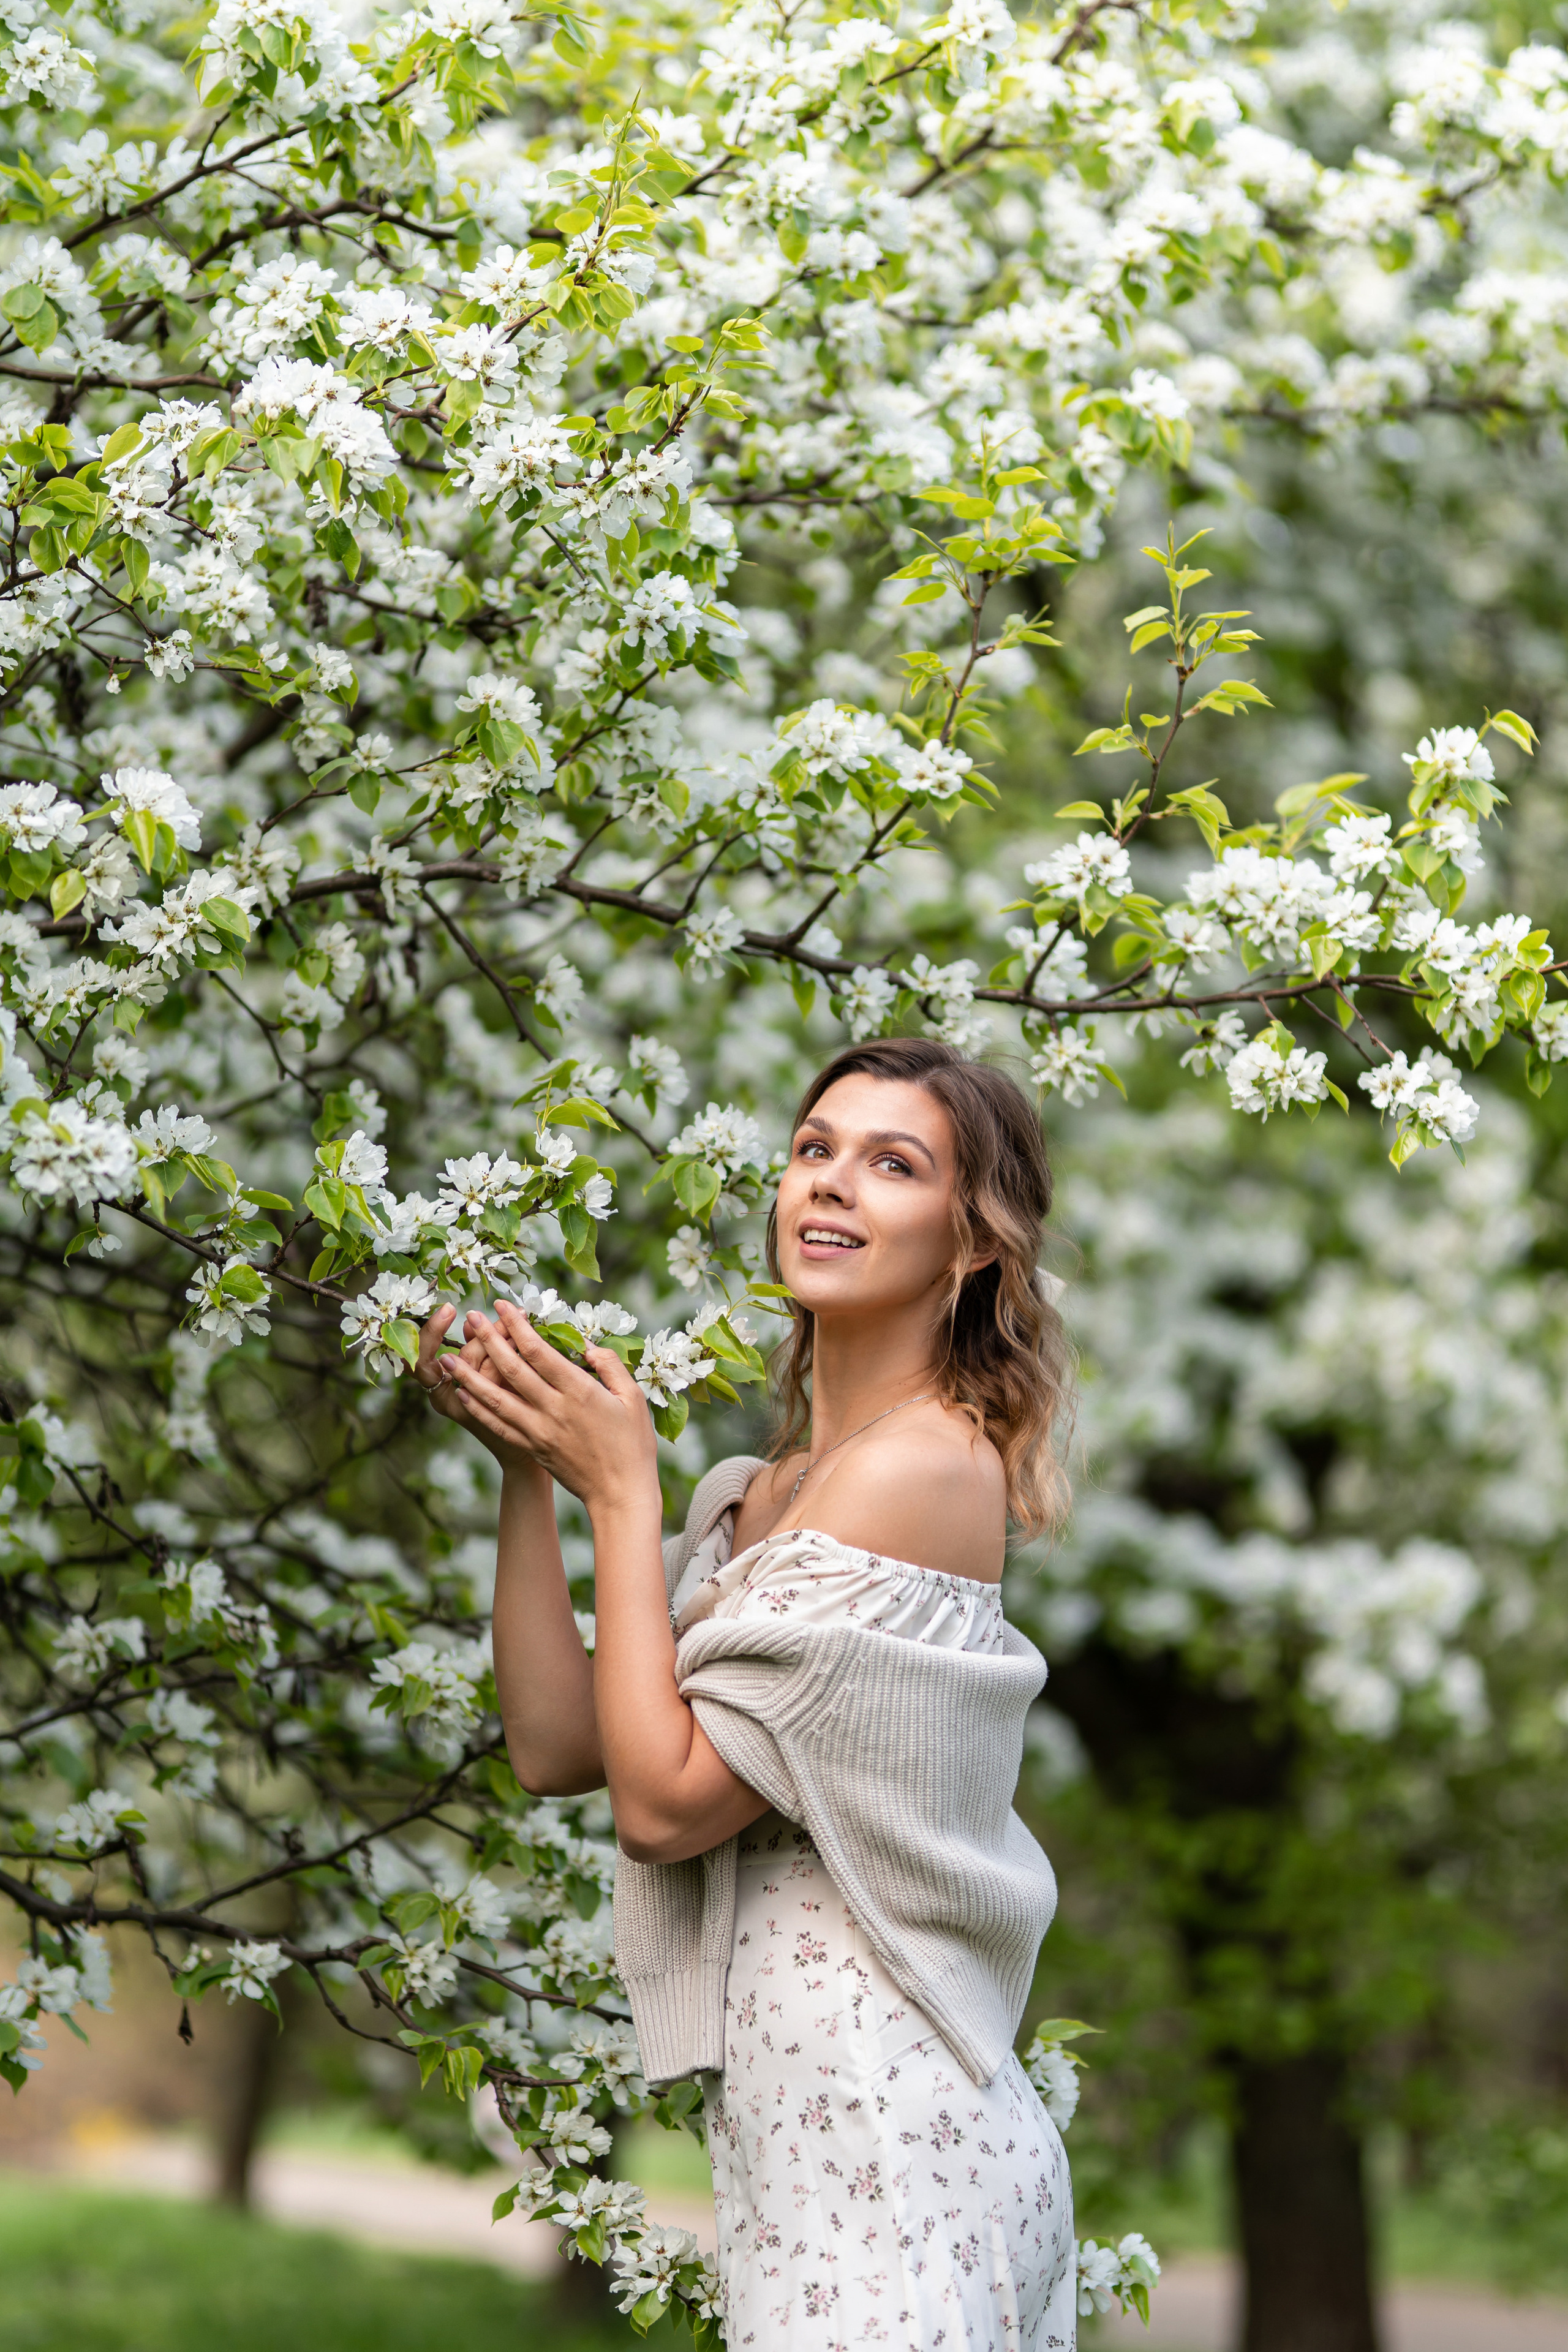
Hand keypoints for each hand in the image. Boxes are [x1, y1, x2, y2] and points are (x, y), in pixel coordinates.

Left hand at [436, 1300, 658, 1518]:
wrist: (620, 1493)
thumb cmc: (633, 1444)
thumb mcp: (633, 1398)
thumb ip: (609, 1365)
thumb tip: (585, 1345)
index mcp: (579, 1391)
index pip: (539, 1351)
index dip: (517, 1326)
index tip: (503, 1307)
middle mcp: (553, 1409)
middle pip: (512, 1369)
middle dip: (488, 1340)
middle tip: (471, 1318)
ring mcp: (539, 1431)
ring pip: (496, 1398)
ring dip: (469, 1376)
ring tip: (448, 1357)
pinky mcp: (532, 1447)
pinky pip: (498, 1425)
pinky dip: (478, 1408)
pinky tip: (463, 1393)